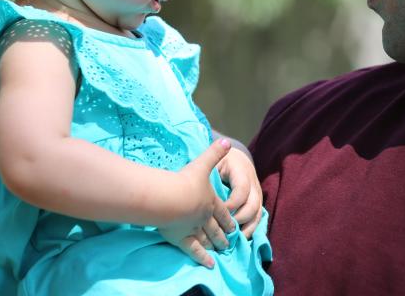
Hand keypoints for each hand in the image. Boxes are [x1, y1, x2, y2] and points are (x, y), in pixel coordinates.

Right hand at [159, 139, 235, 267]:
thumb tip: (226, 140)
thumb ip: (215, 152)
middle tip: (231, 240)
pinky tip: (209, 264)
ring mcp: (194, 228)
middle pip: (218, 227)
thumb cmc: (185, 181)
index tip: (235, 224)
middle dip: (225, 234)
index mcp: (211, 201)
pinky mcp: (181, 238)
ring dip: (216, 244)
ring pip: (208, 239)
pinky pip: (194, 250)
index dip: (229, 217)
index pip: (224, 211)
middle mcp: (206, 217)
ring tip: (221, 249)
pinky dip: (202, 257)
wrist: (170, 198)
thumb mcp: (202, 164)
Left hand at [218, 146, 263, 238]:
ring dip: (247, 229)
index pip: (241, 191)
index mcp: (243, 173)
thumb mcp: (216, 162)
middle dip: (239, 219)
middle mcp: (254, 185)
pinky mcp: (257, 203)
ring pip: (257, 214)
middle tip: (224, 231)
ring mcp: (257, 195)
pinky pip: (258, 218)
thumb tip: (207, 192)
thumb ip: (213, 175)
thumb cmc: (221, 162)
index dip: (231, 204)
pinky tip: (240, 240)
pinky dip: (250, 230)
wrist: (237, 158)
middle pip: (252, 206)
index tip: (216, 213)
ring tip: (234, 240)